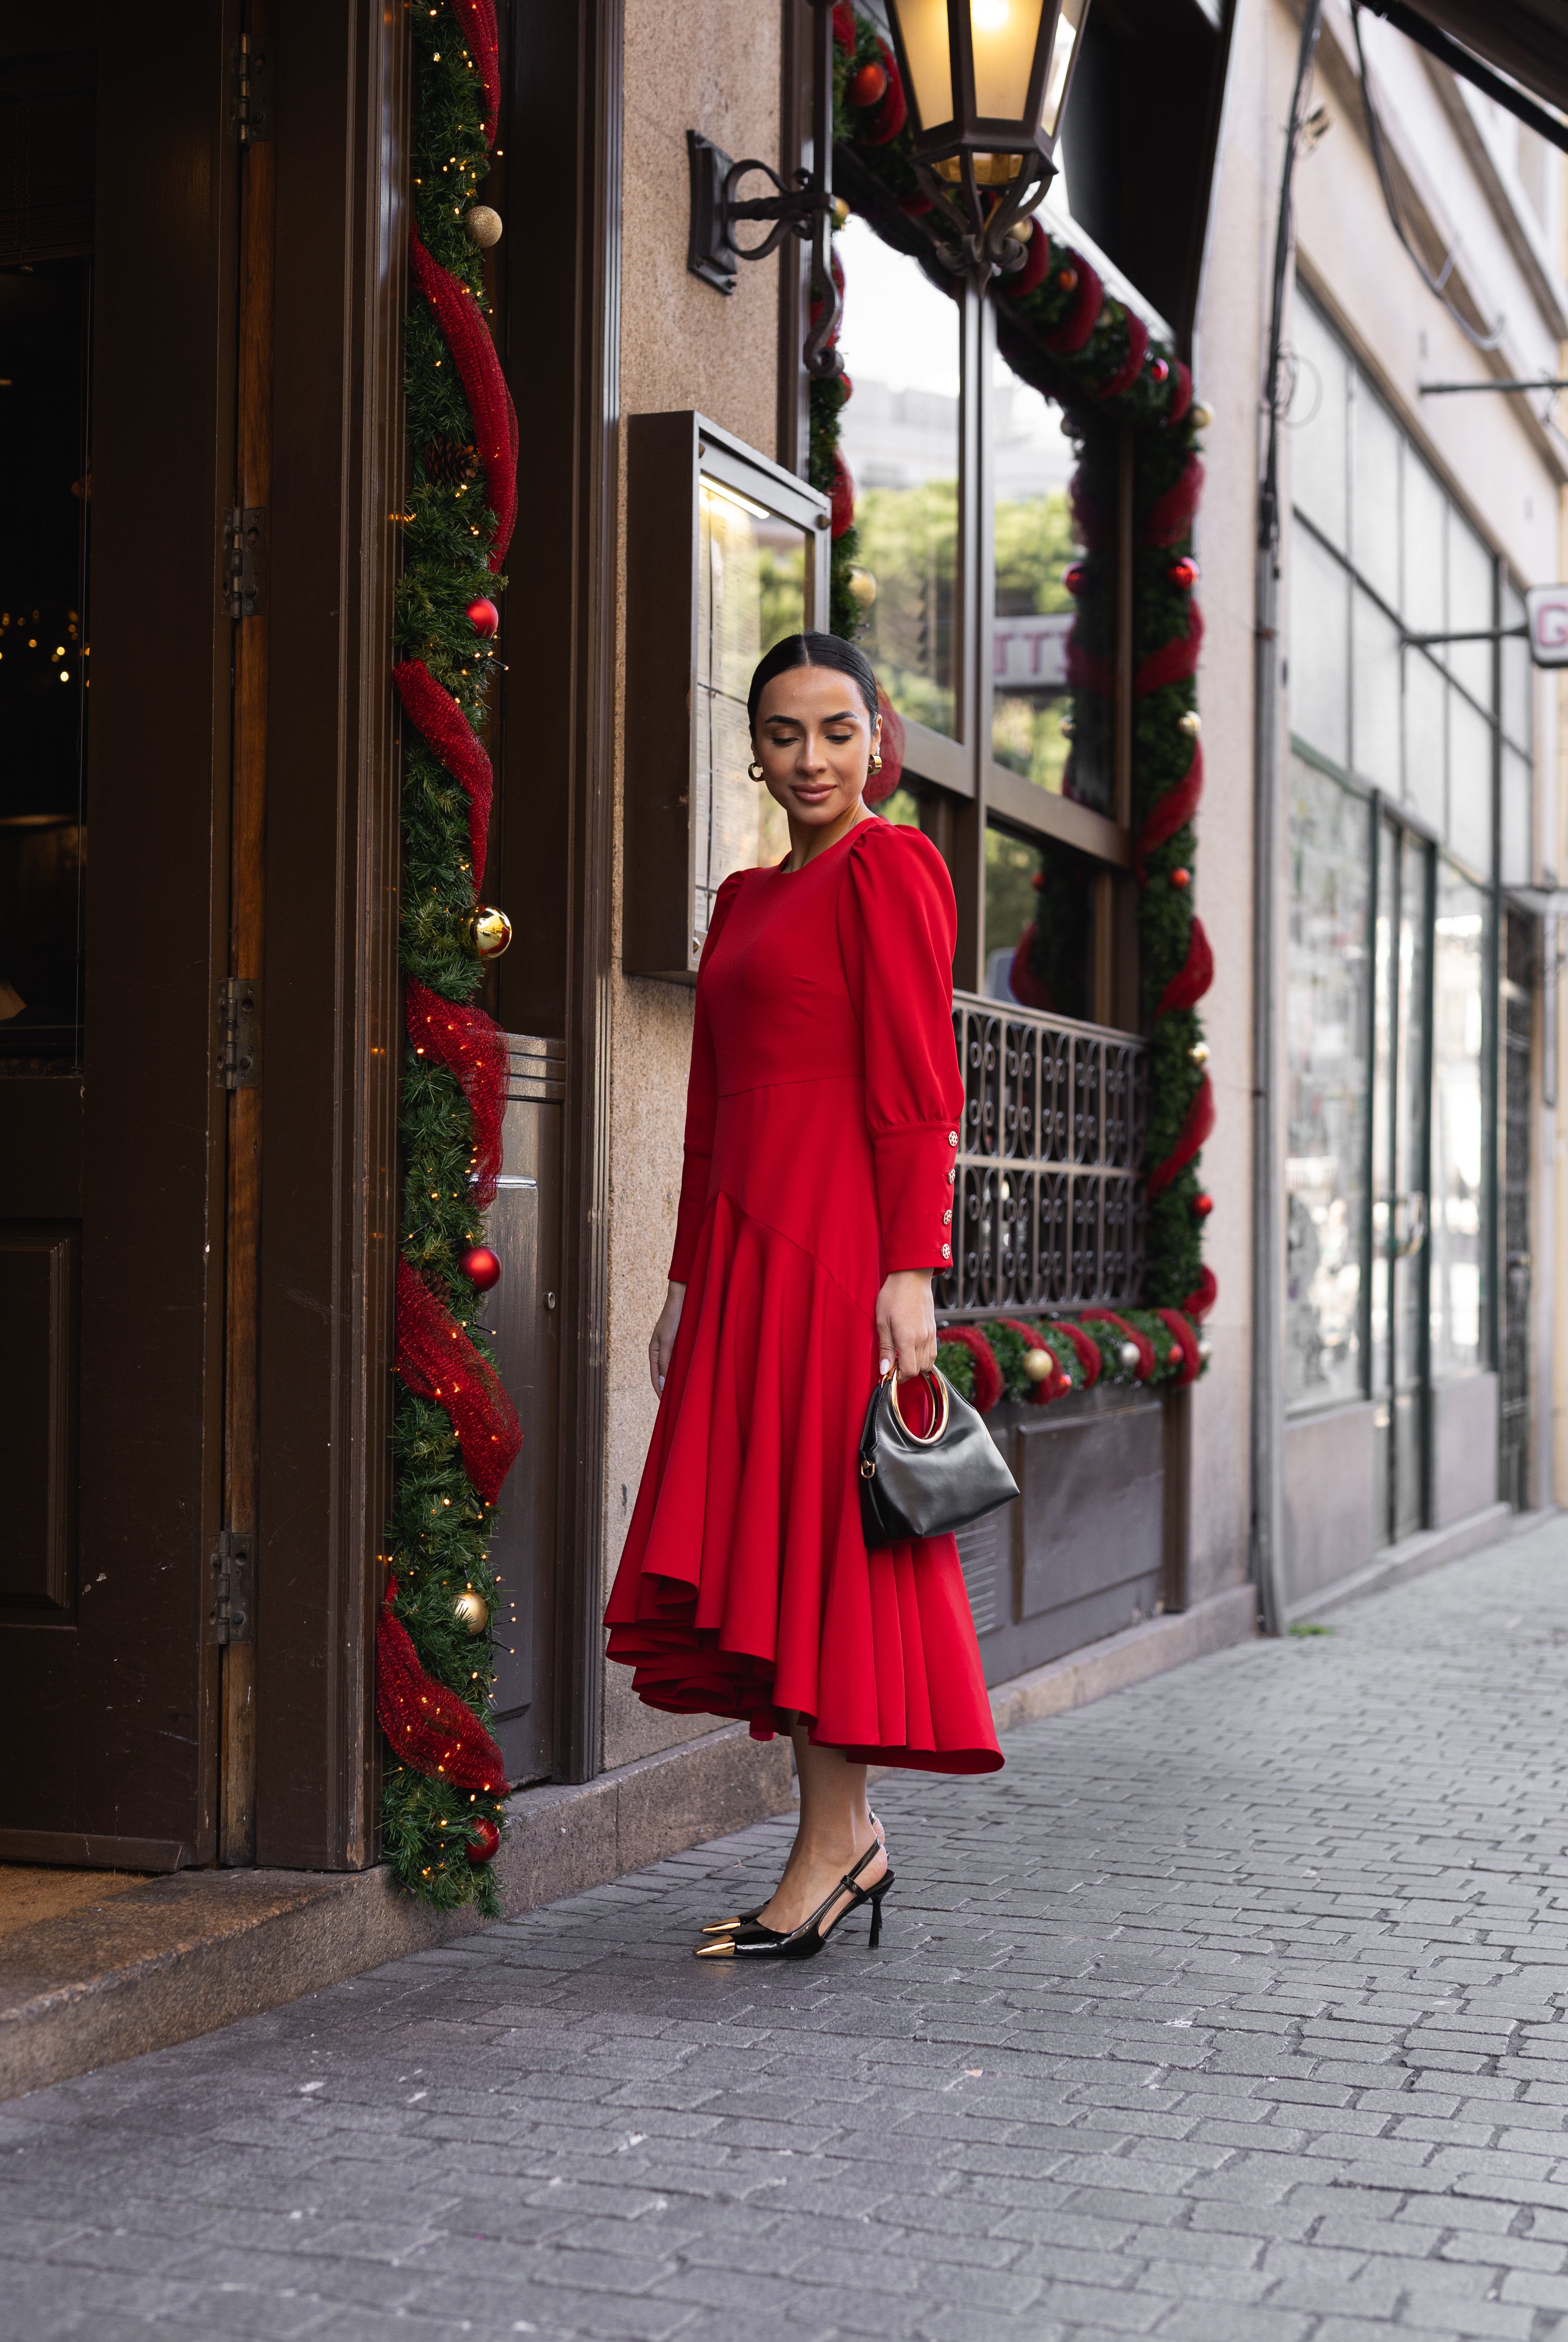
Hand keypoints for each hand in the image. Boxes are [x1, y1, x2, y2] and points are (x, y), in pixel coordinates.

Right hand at [649, 1281, 685, 1395]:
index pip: (655, 1376)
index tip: (665, 1404)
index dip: (660, 1390)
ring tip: (685, 1394)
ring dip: (678, 1380)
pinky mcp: (683, 1344)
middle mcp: (663, 1351)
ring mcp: (673, 1348)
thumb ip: (665, 1362)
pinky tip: (692, 1377)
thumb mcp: (668, 1341)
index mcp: (654, 1351)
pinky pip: (683, 1361)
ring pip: (674, 1369)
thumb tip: (662, 1384)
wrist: (685, 1297)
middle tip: (676, 1404)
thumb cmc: (674, 1317)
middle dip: (669, 1388)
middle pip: (664, 1374)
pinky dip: (686, 1370)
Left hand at [874, 1270, 936, 1380]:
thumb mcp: (882, 1321)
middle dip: (905, 1372)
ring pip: (928, 1363)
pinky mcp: (934, 1330)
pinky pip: (932, 1353)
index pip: (909, 1371)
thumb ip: (885, 1348)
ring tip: (901, 1357)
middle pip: (919, 1370)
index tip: (888, 1371)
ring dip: (915, 1366)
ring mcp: (930, 1335)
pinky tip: (911, 1350)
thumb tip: (884, 1370)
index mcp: (908, 1338)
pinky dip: (923, 1357)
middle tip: (892, 1365)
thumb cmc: (893, 1296)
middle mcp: (922, 1339)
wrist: (912, 1277)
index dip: (898, 1377)